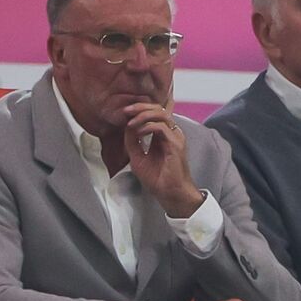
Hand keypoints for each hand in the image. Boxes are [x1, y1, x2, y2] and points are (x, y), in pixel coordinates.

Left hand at [123, 103, 202, 217]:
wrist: (169, 194)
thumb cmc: (158, 179)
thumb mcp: (138, 157)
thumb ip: (132, 141)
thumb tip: (126, 126)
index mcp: (164, 135)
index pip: (155, 112)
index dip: (140, 108)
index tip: (124, 112)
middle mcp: (172, 133)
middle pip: (159, 108)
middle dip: (140, 106)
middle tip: (126, 111)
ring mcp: (175, 137)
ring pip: (161, 114)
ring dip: (143, 114)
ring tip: (131, 122)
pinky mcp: (175, 144)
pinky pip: (161, 127)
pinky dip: (147, 126)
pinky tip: (138, 133)